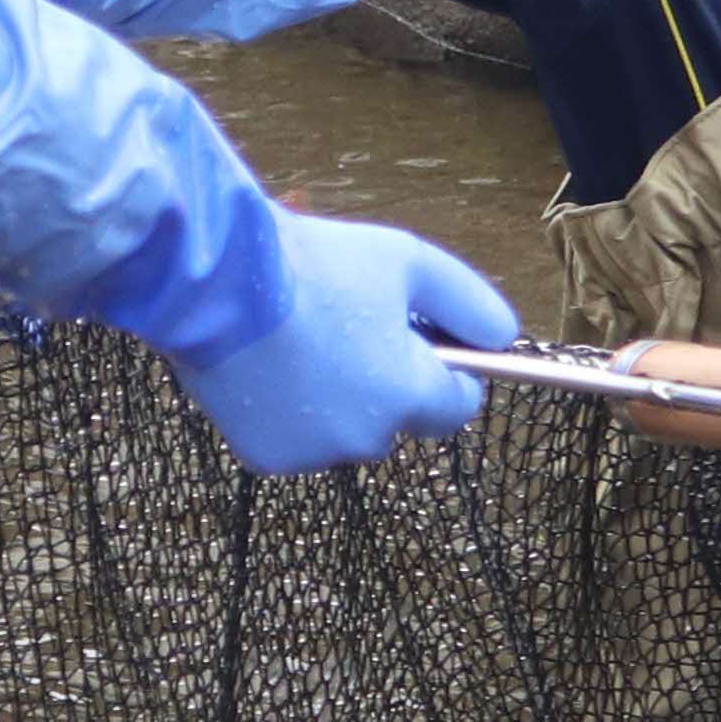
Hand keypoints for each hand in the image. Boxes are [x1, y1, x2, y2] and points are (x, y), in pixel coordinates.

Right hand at [163, 211, 518, 474]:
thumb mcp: (410, 262)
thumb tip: (504, 337)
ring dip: (337, 399)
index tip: (425, 339)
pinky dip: (291, 412)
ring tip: (303, 342)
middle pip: (397, 418)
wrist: (216, 283)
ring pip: (344, 430)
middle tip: (350, 327)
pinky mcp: (264, 459)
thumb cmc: (315, 266)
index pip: (458, 405)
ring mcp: (312, 454)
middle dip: (386, 382)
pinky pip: (297, 438)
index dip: (447, 370)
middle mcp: (366, 438)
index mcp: (408, 395)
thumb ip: (471, 303)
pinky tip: (271, 365)